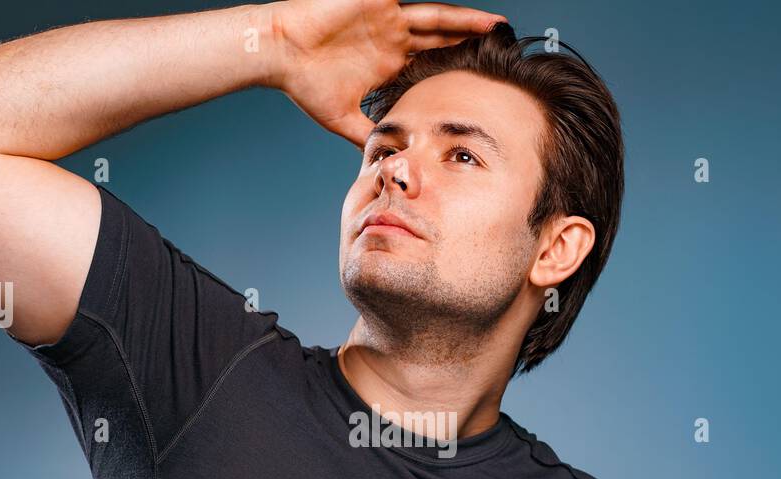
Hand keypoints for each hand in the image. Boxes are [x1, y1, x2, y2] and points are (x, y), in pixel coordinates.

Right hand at [270, 0, 506, 147]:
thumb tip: (384, 162)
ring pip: (436, 16)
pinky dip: (438, 7)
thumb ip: (367, 135)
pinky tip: (460, 8)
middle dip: (471, 42)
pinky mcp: (376, 0)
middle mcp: (391, 37)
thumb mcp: (343, 118)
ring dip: (464, 20)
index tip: (482, 83)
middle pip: (441, 37)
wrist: (277, 52)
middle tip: (502, 48)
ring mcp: (386, 16)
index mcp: (387, 62)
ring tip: (494, 23)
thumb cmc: (303, 83)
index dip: (455, 70)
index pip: (429, 64)